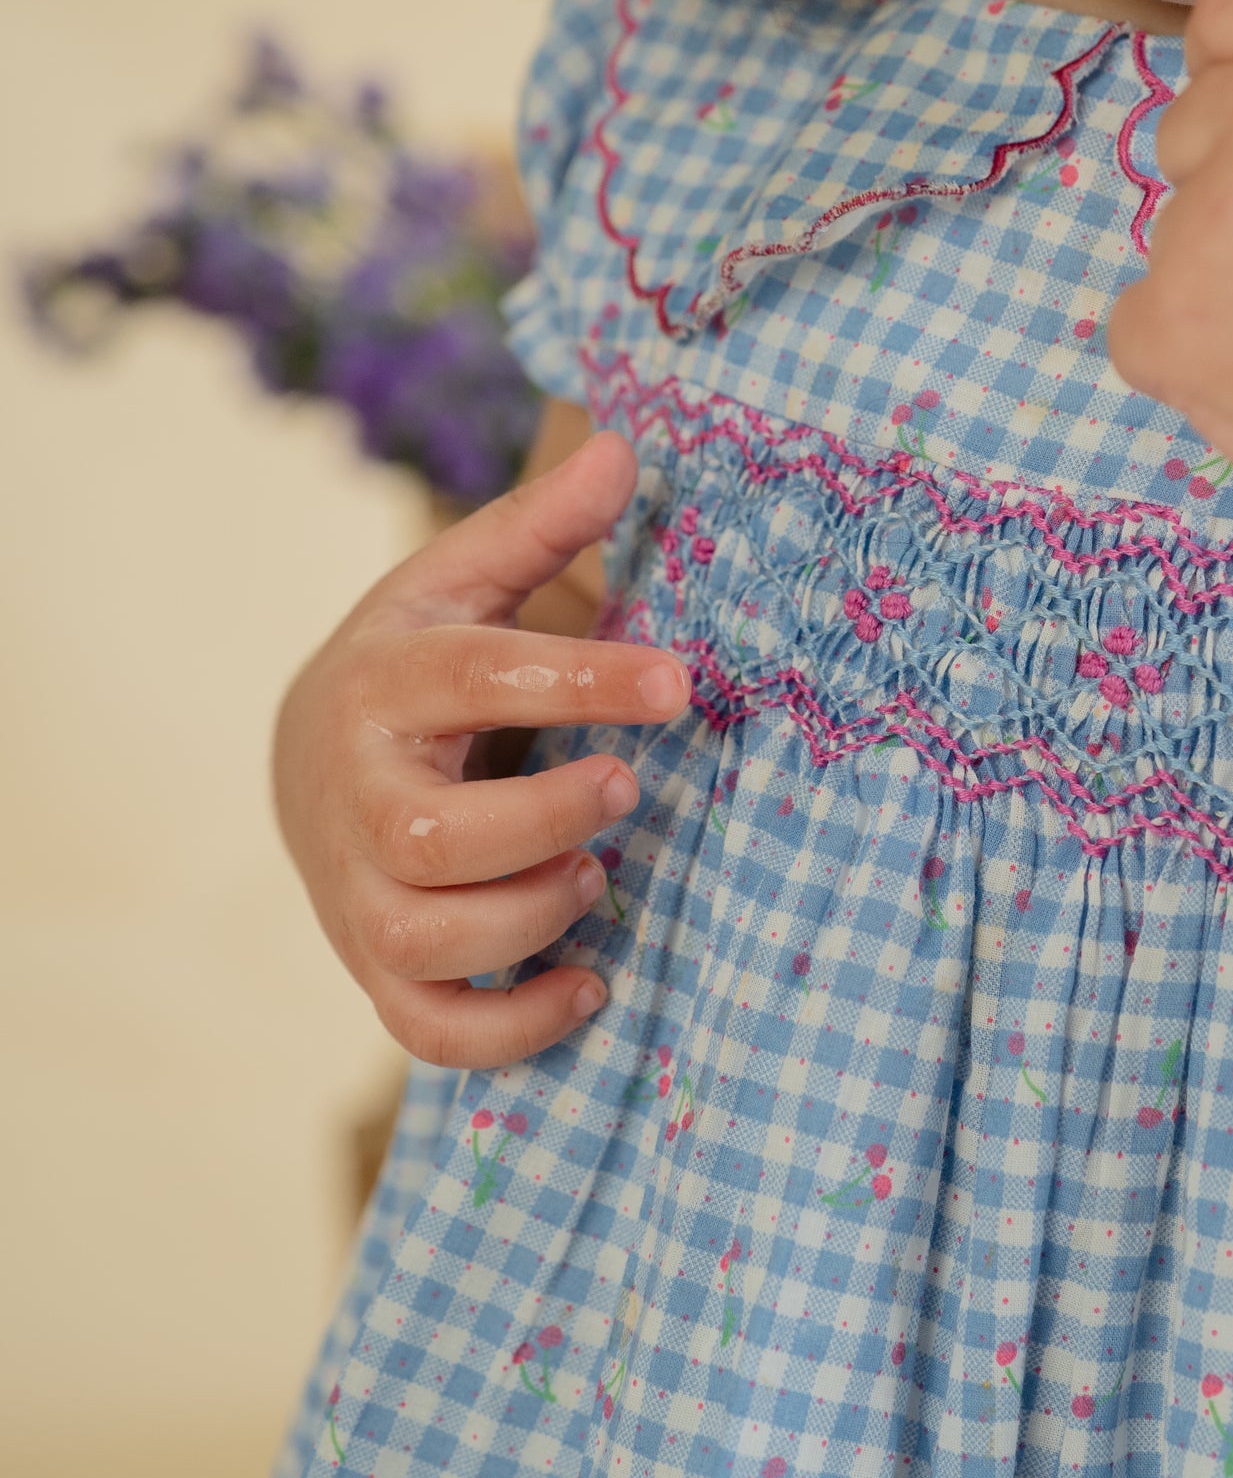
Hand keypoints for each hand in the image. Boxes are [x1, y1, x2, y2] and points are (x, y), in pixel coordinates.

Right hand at [273, 428, 688, 1067]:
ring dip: (532, 919)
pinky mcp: (376, 968)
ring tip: (599, 875)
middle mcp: (356, 798)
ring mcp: (356, 895)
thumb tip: (619, 447)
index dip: (580, 680)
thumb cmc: (415, 663)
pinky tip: (590, 982)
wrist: (309, 761)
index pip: (476, 679)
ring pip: (429, 937)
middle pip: (432, 836)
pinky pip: (431, 1030)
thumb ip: (538, 527)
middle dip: (543, 822)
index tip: (678, 680)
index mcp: (382, 684)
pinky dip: (513, 1027)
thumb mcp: (460, 583)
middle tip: (626, 790)